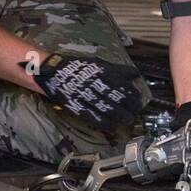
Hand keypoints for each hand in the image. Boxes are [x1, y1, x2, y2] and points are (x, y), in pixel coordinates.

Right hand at [26, 53, 143, 128]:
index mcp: (102, 73)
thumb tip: (135, 74)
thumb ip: (118, 70)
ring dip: (120, 116)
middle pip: (117, 99)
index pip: (123, 85)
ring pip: (107, 109)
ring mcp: (86, 97)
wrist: (53, 71)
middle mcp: (96, 85)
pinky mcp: (78, 106)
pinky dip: (104, 123)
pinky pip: (93, 117)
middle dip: (129, 108)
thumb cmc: (78, 66)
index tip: (138, 99)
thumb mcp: (99, 63)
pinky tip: (112, 126)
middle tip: (136, 112)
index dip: (132, 95)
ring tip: (128, 120)